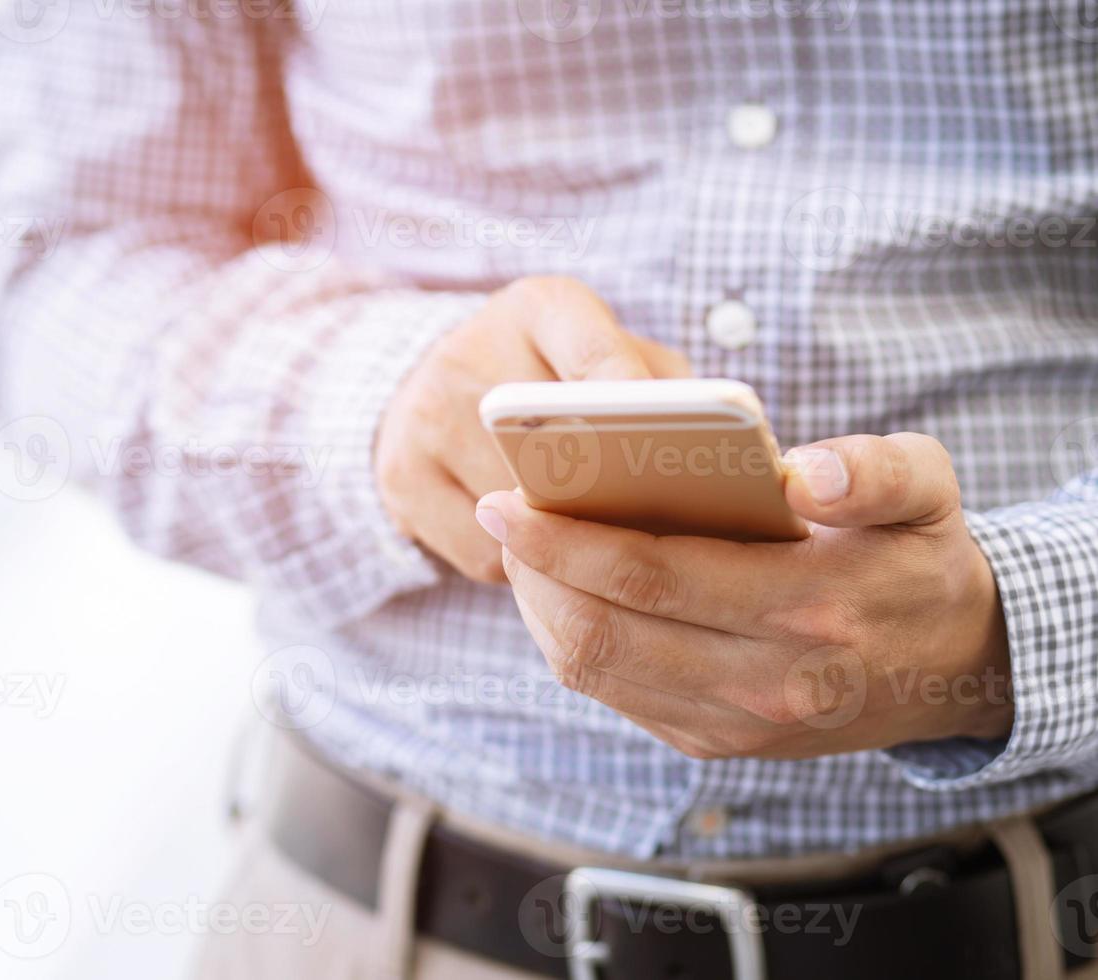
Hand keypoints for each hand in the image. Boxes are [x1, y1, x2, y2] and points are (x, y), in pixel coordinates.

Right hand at [376, 276, 688, 582]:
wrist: (423, 387)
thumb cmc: (548, 377)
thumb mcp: (602, 353)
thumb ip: (659, 383)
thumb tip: (710, 454)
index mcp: (537, 309)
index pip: (595, 353)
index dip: (637, 404)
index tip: (674, 441)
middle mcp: (466, 356)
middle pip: (552, 446)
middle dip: (610, 494)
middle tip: (663, 527)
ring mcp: (423, 419)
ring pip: (521, 515)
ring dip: (570, 542)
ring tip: (608, 544)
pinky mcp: (399, 482)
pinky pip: (487, 554)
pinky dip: (526, 568)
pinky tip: (543, 551)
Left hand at [476, 433, 1013, 758]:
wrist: (956, 667)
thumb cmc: (920, 557)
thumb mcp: (929, 490)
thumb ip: (874, 471)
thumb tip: (800, 474)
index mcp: (813, 607)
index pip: (655, 574)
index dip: (567, 539)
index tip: (509, 499)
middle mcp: (769, 681)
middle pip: (606, 631)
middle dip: (534, 571)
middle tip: (498, 514)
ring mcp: (737, 724)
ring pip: (597, 671)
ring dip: (540, 609)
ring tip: (521, 550)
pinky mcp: (716, 742)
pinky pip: (615, 694)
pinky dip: (571, 642)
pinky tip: (560, 592)